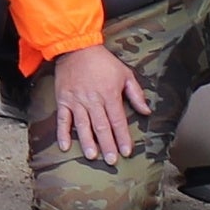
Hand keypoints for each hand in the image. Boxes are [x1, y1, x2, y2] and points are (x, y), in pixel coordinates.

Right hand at [49, 45, 148, 165]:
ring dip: (87, 142)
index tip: (126, 151)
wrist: (76, 48)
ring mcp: (77, 101)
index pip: (118, 120)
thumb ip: (136, 94)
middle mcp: (93, 100)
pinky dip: (63, 133)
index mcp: (110, 94)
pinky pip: (63, 120)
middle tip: (111, 161)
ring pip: (83, 125)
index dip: (122, 137)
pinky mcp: (63, 100)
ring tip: (92, 156)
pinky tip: (65, 146)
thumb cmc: (103, 61)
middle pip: (101, 127)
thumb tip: (146, 111)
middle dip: (107, 145)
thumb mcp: (125, 73)